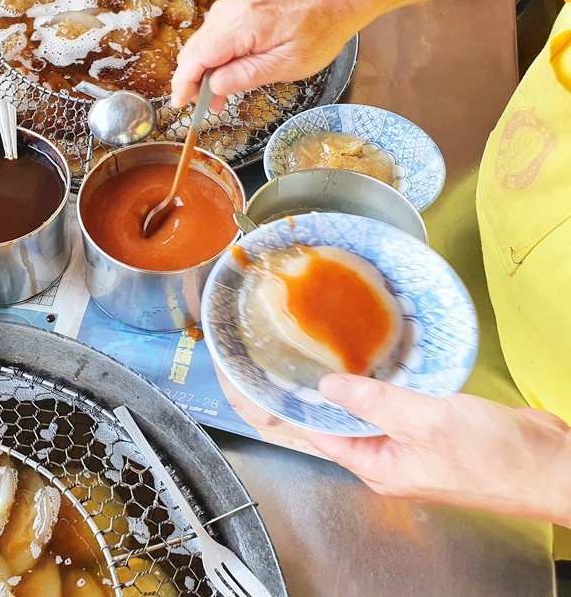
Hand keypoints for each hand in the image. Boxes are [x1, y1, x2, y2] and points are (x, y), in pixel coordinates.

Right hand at [171, 0, 358, 109]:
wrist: (329, 1)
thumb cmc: (316, 33)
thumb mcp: (286, 65)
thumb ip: (246, 76)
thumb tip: (213, 86)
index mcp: (241, 25)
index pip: (197, 57)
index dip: (183, 84)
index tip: (180, 106)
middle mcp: (228, 13)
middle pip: (192, 53)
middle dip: (192, 83)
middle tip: (206, 109)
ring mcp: (227, 10)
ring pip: (198, 48)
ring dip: (203, 74)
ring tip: (219, 98)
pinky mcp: (230, 13)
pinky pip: (210, 40)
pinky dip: (212, 61)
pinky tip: (225, 77)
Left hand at [306, 375, 570, 526]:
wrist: (552, 466)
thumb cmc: (495, 460)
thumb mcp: (424, 422)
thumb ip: (374, 403)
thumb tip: (328, 387)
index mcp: (380, 468)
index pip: (322, 437)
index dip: (299, 410)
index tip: (277, 382)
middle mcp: (393, 460)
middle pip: (346, 424)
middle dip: (329, 394)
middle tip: (307, 356)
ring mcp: (416, 446)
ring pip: (376, 412)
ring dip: (363, 385)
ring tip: (337, 352)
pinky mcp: (439, 429)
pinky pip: (404, 405)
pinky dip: (394, 385)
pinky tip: (386, 362)